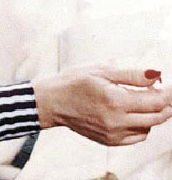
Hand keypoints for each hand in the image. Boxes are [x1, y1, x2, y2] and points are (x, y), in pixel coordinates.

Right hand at [32, 66, 171, 145]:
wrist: (51, 101)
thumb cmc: (72, 81)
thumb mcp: (100, 70)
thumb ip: (131, 74)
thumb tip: (156, 74)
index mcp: (115, 100)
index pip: (155, 101)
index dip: (168, 94)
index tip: (171, 86)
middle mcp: (116, 121)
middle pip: (156, 116)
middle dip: (165, 104)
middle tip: (162, 91)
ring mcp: (114, 133)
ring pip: (148, 127)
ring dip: (153, 114)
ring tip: (143, 98)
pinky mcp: (110, 141)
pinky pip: (137, 136)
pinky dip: (142, 125)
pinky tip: (132, 112)